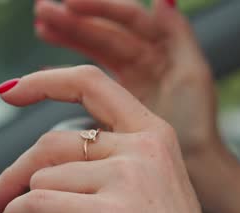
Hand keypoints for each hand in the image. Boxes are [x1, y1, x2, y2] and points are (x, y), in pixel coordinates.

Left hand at [0, 66, 239, 212]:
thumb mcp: (153, 197)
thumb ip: (112, 171)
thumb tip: (45, 175)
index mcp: (157, 139)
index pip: (93, 85)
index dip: (44, 82)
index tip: (11, 91)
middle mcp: (144, 150)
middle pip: (53, 141)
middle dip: (15, 173)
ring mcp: (128, 180)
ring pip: (43, 179)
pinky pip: (36, 207)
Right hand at [34, 0, 222, 161]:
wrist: (196, 169)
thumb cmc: (199, 125)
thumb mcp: (194, 76)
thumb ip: (179, 35)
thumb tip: (162, 2)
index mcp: (163, 48)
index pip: (127, 17)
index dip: (99, 6)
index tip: (70, 3)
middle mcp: (146, 59)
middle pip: (104, 30)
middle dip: (73, 20)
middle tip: (42, 12)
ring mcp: (131, 80)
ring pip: (94, 50)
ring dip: (67, 37)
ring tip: (41, 27)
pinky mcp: (119, 104)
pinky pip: (88, 82)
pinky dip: (68, 74)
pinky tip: (46, 69)